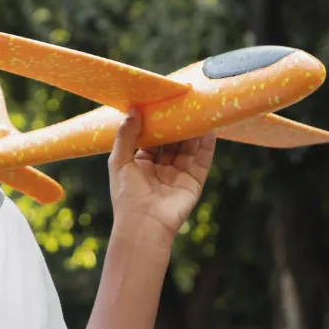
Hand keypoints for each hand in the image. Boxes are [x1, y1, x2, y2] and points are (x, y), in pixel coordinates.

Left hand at [107, 109, 215, 243]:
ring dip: (194, 131)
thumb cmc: (127, 195)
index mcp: (141, 164)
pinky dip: (207, 145)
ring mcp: (179, 175)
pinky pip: (202, 160)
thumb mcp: (119, 161)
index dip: (158, 122)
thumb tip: (133, 109)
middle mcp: (161, 169)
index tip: (163, 104)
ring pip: (189, 148)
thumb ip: (126, 135)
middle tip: (184, 103)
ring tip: (199, 110)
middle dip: (178, 124)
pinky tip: (210, 128)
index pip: (153, 138)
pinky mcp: (194, 181)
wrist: (144, 225)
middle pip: (173, 141)